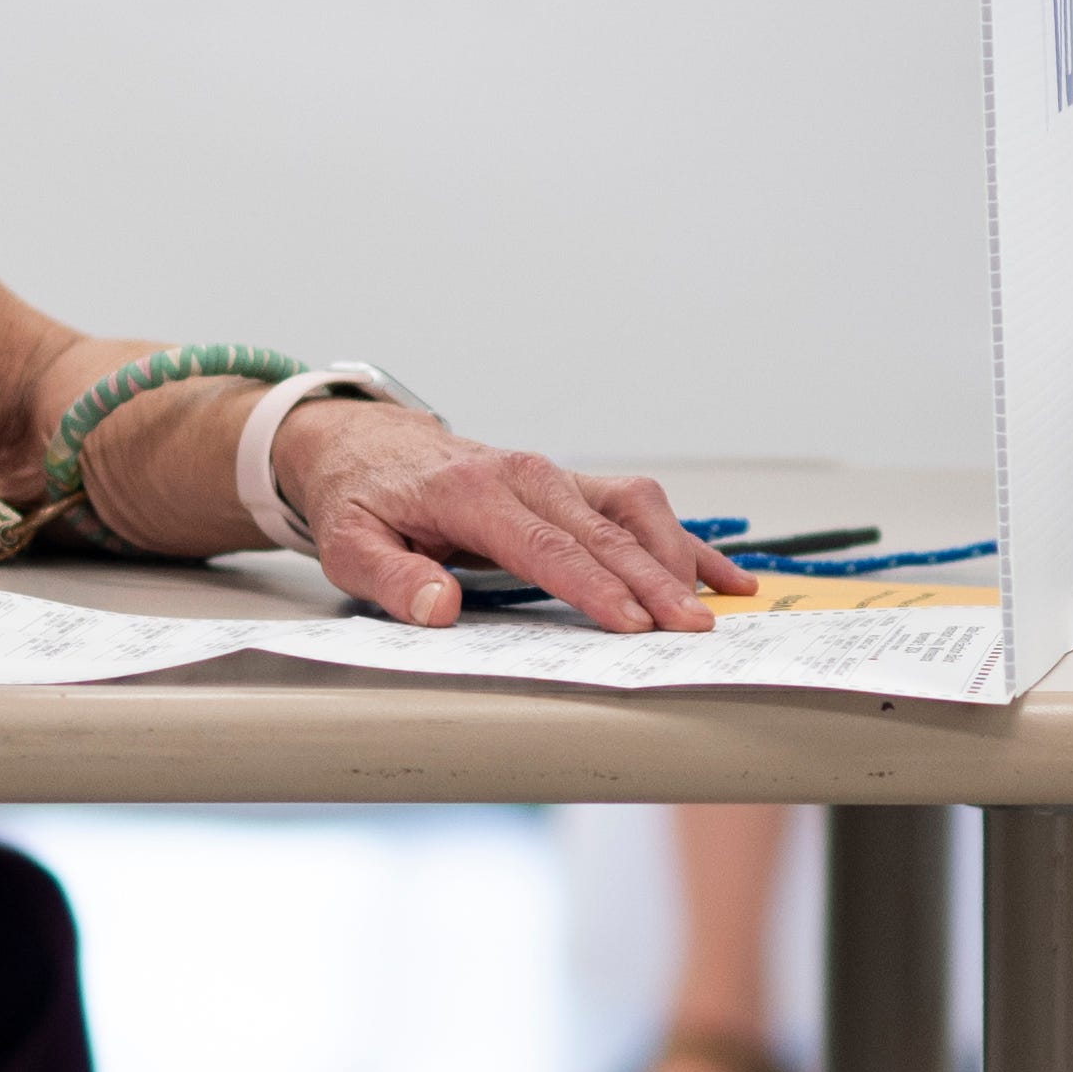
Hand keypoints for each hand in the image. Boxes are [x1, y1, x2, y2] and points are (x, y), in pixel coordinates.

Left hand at [282, 409, 738, 630]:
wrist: (369, 444)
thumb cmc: (364, 496)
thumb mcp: (351, 542)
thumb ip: (393, 577)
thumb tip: (439, 607)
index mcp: (474, 492)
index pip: (546, 546)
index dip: (593, 587)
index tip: (631, 621)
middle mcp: (525, 476)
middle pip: (603, 531)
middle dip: (653, 581)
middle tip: (689, 627)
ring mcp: (555, 477)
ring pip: (633, 508)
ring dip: (676, 557)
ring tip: (710, 606)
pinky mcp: (571, 486)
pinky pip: (637, 506)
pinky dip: (683, 540)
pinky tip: (721, 576)